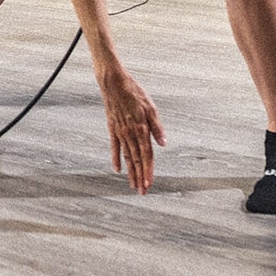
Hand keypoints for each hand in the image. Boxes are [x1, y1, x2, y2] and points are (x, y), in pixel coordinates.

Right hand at [96, 67, 165, 193]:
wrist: (113, 83)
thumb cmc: (134, 92)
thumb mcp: (151, 107)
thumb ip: (157, 127)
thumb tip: (163, 144)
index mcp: (141, 129)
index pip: (146, 155)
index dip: (148, 170)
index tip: (149, 184)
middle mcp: (129, 134)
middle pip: (136, 160)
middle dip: (139, 177)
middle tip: (142, 192)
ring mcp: (119, 132)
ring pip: (126, 157)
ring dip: (130, 172)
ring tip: (133, 185)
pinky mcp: (112, 128)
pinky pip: (114, 147)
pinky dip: (116, 159)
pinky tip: (118, 170)